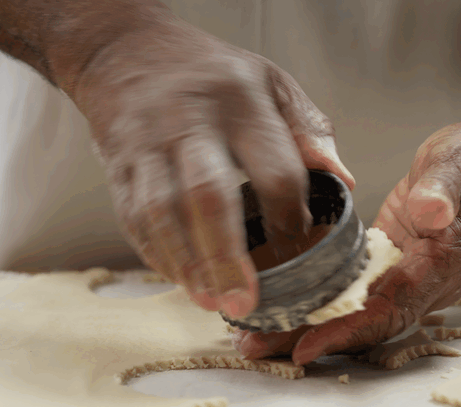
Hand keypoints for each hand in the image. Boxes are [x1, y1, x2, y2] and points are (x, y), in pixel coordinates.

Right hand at [68, 16, 353, 317]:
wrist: (126, 50)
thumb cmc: (210, 73)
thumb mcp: (269, 81)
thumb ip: (308, 128)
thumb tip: (341, 180)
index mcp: (239, 103)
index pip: (273, 167)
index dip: (289, 211)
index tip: (299, 238)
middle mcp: (189, 124)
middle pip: (208, 196)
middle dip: (227, 256)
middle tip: (245, 302)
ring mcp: (147, 146)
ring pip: (162, 214)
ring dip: (188, 265)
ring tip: (212, 301)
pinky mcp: (119, 165)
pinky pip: (133, 218)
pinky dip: (158, 255)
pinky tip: (182, 280)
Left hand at [233, 120, 460, 364]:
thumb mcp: (459, 162)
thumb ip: (442, 188)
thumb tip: (429, 213)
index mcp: (444, 262)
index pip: (394, 307)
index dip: (350, 329)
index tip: (307, 344)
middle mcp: (427, 282)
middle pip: (368, 324)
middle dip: (314, 338)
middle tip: (258, 347)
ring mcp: (409, 278)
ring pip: (358, 315)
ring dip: (309, 327)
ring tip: (257, 337)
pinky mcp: (391, 268)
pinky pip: (356, 296)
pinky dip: (321, 306)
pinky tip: (284, 308)